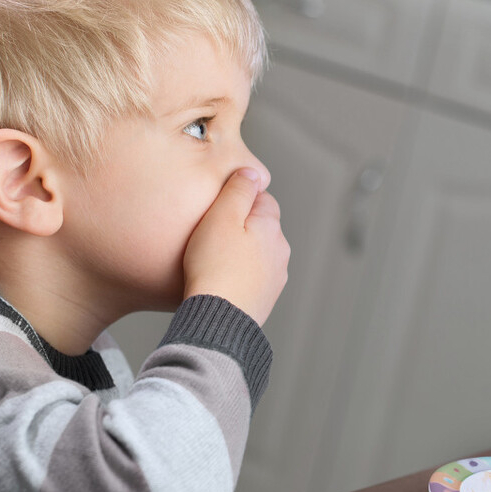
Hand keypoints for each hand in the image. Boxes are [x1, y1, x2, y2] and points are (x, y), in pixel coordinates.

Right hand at [182, 167, 289, 325]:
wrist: (219, 319)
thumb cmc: (215, 267)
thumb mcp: (221, 216)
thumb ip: (238, 190)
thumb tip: (252, 172)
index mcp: (271, 226)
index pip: (263, 199)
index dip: (239, 199)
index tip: (218, 208)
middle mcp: (280, 251)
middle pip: (260, 227)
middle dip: (240, 227)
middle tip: (210, 235)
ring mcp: (275, 277)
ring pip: (257, 254)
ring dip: (240, 253)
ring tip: (212, 261)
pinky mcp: (264, 299)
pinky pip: (252, 278)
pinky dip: (239, 276)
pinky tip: (220, 282)